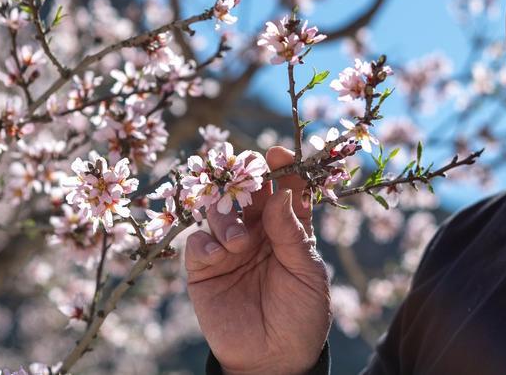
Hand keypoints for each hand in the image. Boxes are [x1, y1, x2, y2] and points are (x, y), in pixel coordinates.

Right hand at [185, 146, 330, 374]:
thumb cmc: (301, 316)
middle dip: (244, 180)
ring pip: (218, 210)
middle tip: (245, 176)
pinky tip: (220, 254)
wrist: (274, 360)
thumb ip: (293, 233)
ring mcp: (229, 249)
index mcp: (288, 229)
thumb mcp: (308, 273)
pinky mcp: (204, 270)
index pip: (284, 189)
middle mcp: (257, 233)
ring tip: (239, 241)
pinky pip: (198, 242)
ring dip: (226, 216)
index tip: (278, 152)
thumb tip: (282, 193)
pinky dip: (206, 242)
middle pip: (246, 192)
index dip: (282, 168)